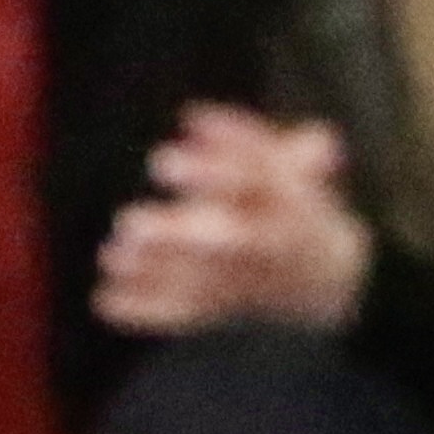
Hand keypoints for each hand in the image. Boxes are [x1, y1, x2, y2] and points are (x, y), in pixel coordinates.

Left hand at [92, 103, 371, 336]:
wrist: (329, 281)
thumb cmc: (294, 208)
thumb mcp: (289, 170)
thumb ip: (246, 143)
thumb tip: (194, 117)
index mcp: (292, 203)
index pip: (252, 184)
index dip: (207, 173)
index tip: (159, 161)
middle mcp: (270, 246)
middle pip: (226, 242)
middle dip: (176, 235)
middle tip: (129, 221)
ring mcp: (248, 283)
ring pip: (201, 281)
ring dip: (154, 271)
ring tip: (112, 254)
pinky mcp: (225, 312)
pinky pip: (186, 317)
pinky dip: (146, 312)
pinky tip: (105, 300)